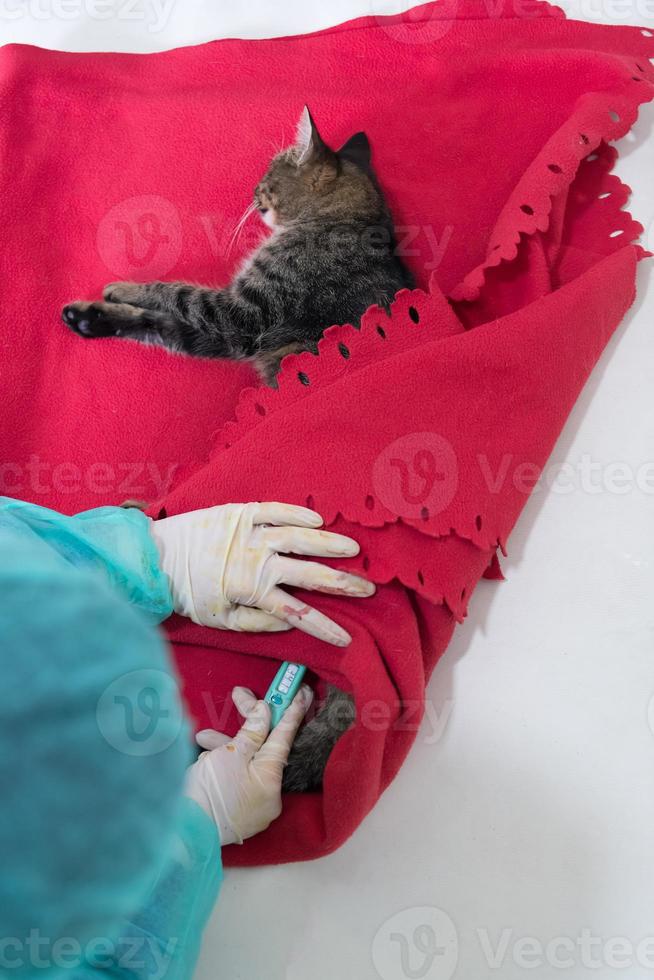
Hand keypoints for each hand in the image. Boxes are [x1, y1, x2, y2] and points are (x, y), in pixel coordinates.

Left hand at [149, 502, 373, 645]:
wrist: (157, 557)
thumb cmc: (190, 593)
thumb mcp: (221, 620)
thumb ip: (258, 623)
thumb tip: (289, 620)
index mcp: (252, 590)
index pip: (298, 612)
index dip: (324, 627)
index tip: (348, 637)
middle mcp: (257, 560)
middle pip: (309, 573)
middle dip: (342, 584)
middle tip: (368, 589)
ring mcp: (250, 533)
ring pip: (299, 537)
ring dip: (329, 545)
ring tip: (354, 550)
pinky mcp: (240, 513)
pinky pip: (275, 510)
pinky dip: (298, 514)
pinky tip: (318, 521)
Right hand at [185, 685, 312, 844]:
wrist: (183, 831)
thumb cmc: (209, 792)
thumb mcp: (231, 753)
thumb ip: (252, 731)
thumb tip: (264, 712)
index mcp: (271, 779)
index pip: (284, 737)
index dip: (291, 711)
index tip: (301, 690)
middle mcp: (268, 795)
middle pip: (260, 749)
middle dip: (245, 726)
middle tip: (240, 696)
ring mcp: (252, 807)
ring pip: (243, 765)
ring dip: (224, 747)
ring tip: (204, 738)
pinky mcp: (236, 813)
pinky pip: (234, 781)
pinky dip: (220, 768)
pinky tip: (203, 761)